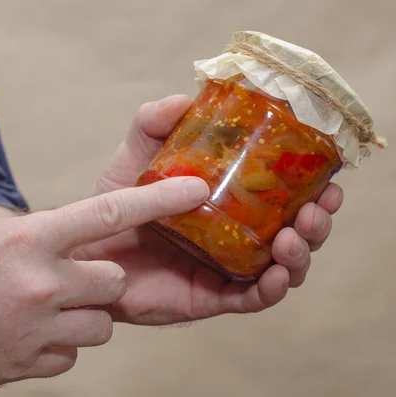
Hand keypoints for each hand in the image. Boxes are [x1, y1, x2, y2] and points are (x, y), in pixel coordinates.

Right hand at [0, 176, 206, 394]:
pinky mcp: (26, 365)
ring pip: (101, 324)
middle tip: (75, 276)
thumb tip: (69, 233)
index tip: (196, 189)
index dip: (158, 198)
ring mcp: (34, 329)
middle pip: (115, 281)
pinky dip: (59, 343)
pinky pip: (72, 354)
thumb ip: (34, 229)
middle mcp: (38, 283)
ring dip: (83, 314)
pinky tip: (26, 333)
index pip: (108, 211)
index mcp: (27, 238)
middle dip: (105, 279)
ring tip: (43, 307)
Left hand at [79, 94, 343, 324]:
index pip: (282, 197)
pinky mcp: (209, 297)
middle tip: (316, 209)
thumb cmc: (112, 204)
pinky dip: (269, 289)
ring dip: (300, 254)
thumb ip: (153, 123)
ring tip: (292, 237)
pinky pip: (250, 299)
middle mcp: (234, 236)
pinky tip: (275, 276)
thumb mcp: (134, 157)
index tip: (328, 178)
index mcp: (227, 203)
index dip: (312, 189)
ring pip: (281, 268)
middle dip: (315, 223)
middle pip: (293, 233)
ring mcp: (224, 268)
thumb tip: (186, 97)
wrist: (84, 251)